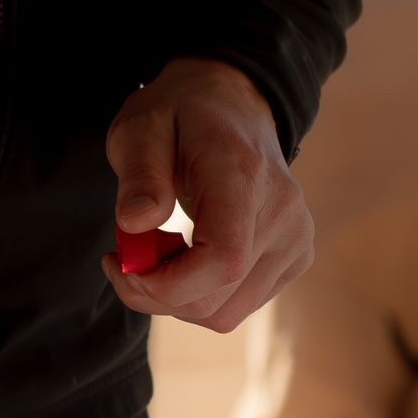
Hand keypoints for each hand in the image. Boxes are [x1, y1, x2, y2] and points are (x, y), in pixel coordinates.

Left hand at [104, 58, 312, 332]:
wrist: (234, 104)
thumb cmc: (182, 114)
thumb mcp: (141, 127)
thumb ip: (139, 173)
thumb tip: (135, 222)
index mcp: (244, 174)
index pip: (223, 260)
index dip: (166, 285)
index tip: (121, 265)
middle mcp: (283, 212)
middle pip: (218, 299)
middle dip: (156, 294)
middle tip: (124, 256)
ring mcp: (296, 239)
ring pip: (226, 313)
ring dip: (177, 297)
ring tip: (157, 250)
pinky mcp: (295, 257)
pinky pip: (238, 306)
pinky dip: (201, 295)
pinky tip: (186, 255)